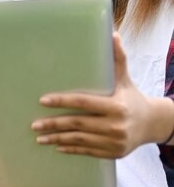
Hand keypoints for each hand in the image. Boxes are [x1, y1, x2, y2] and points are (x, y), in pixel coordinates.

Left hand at [32, 33, 173, 157]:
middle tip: (34, 124)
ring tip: (39, 138)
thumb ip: (117, 59)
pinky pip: (87, 151)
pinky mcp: (112, 153)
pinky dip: (71, 149)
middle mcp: (115, 125)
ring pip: (79, 140)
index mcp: (117, 106)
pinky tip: (57, 146)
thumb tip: (113, 34)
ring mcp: (114, 141)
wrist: (152, 124)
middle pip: (78, 123)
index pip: (84, 102)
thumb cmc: (132, 98)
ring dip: (57, 139)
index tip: (43, 100)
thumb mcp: (125, 79)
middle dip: (54, 124)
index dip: (63, 101)